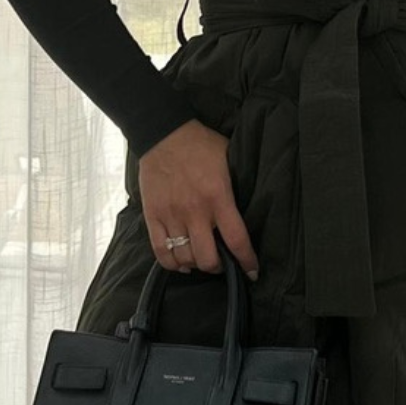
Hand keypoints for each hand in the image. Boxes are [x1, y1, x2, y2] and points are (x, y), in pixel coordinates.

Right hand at [137, 119, 260, 280]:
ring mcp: (172, 215)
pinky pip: (161, 252)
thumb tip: (251, 207)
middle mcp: (195, 211)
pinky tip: (181, 262)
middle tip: (222, 263)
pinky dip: (172, 264)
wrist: (164, 133)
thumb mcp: (229, 160)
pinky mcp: (153, 216)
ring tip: (201, 259)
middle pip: (208, 258)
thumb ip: (237, 186)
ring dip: (196, 265)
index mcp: (218, 197)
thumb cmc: (200, 145)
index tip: (252, 272)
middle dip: (218, 267)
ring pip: (185, 259)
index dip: (247, 261)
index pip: (237, 240)